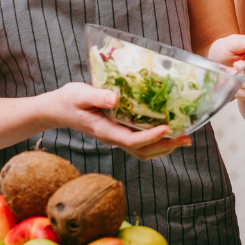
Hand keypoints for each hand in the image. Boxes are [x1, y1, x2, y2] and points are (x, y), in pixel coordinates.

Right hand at [44, 82, 190, 160]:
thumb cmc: (69, 100)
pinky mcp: (120, 132)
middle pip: (142, 150)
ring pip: (143, 151)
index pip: (131, 140)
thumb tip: (116, 98)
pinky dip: (158, 141)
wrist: (57, 109)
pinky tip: (170, 132)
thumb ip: (97, 96)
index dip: (150, 137)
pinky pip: (141, 144)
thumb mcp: (80, 94)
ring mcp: (117, 137)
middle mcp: (113, 138)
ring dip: (165, 147)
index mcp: (104, 130)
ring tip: (184, 138)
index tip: (167, 127)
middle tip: (186, 138)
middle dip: (165, 146)